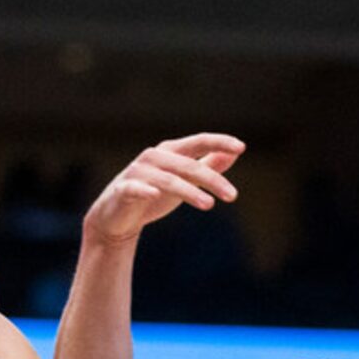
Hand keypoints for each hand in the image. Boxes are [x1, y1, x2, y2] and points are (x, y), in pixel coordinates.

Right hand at [83, 133, 243, 247]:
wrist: (117, 217)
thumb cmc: (155, 194)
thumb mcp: (186, 179)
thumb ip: (209, 165)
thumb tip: (235, 152)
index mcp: (171, 151)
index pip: (198, 141)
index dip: (219, 142)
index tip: (241, 147)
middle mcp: (155, 157)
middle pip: (188, 164)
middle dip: (212, 179)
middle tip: (233, 196)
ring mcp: (138, 173)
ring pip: (168, 179)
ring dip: (189, 191)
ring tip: (209, 205)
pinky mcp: (124, 190)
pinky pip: (135, 188)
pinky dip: (145, 189)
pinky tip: (155, 194)